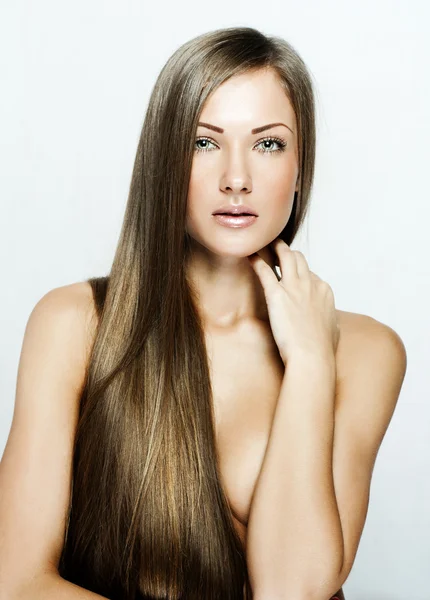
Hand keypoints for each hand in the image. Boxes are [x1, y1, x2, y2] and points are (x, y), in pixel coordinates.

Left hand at [248, 238, 339, 364]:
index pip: (310, 274)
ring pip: (285, 256)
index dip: (300, 273)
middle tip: (276, 250)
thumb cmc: (322, 349)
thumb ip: (330, 318)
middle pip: (299, 259)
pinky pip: (265, 271)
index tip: (291, 274)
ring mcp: (294, 287)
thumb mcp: (334, 329)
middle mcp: (311, 284)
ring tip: (265, 243)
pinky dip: (257, 261)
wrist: (312, 356)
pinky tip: (250, 255)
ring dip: (275, 248)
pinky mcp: (277, 294)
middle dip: (287, 253)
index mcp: (324, 291)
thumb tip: (330, 320)